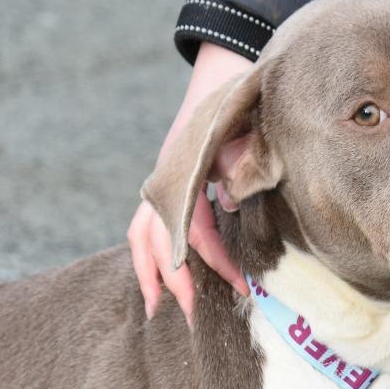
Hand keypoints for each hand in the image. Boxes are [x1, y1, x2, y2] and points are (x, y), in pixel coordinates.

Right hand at [128, 43, 252, 322]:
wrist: (224, 71)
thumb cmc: (241, 102)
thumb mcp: (248, 130)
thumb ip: (240, 161)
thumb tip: (231, 200)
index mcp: (182, 170)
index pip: (192, 227)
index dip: (215, 259)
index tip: (240, 286)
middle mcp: (163, 181)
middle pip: (157, 241)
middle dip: (174, 281)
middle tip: (193, 317)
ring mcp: (159, 185)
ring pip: (141, 236)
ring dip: (147, 274)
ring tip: (154, 308)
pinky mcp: (163, 189)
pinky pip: (146, 229)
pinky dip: (148, 258)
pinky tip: (156, 282)